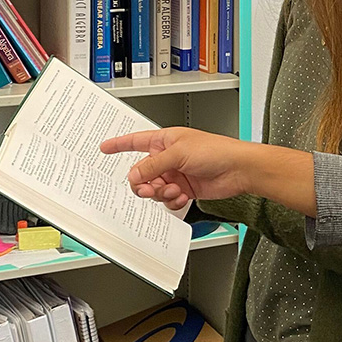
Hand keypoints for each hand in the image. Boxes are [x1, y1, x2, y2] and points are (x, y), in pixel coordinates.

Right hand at [100, 127, 247, 210]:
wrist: (238, 169)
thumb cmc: (216, 150)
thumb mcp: (179, 154)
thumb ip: (153, 165)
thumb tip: (134, 175)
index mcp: (165, 141)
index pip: (135, 141)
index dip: (119, 144)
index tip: (104, 147)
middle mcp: (168, 158)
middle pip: (141, 174)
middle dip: (143, 183)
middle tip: (148, 189)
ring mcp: (175, 174)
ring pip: (153, 189)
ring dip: (160, 193)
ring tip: (174, 190)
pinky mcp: (184, 189)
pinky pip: (167, 199)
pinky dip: (172, 201)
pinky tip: (182, 197)